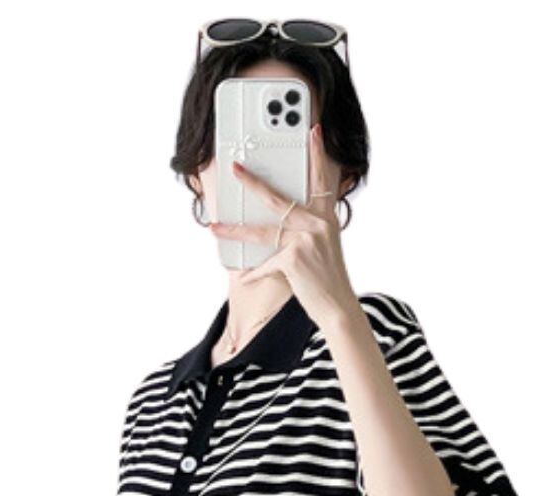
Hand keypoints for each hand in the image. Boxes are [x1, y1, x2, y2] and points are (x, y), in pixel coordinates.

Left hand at [209, 122, 359, 331]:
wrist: (338, 306)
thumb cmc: (327, 278)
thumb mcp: (323, 246)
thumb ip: (306, 230)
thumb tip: (277, 225)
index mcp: (325, 218)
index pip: (320, 180)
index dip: (316, 154)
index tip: (313, 131)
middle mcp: (317, 224)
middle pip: (277, 199)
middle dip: (252, 183)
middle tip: (236, 169)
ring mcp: (305, 240)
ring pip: (261, 231)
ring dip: (235, 230)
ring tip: (215, 227)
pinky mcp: (294, 259)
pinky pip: (266, 263)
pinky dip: (254, 272)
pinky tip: (245, 276)